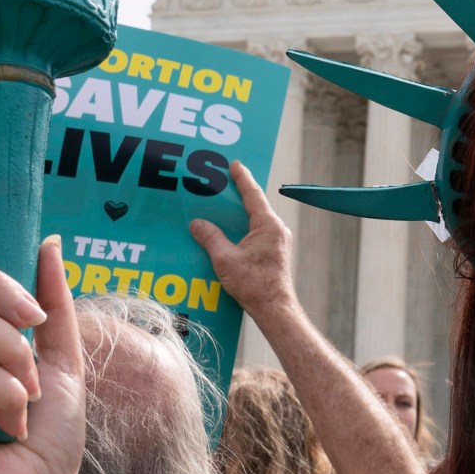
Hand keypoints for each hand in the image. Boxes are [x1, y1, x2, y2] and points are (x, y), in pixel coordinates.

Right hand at [190, 163, 296, 319]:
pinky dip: (242, 229)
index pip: (253, 195)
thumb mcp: (225, 259)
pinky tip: (228, 233)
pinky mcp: (274, 253)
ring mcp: (277, 242)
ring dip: (239, 214)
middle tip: (223, 181)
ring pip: (255, 221)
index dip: (242, 178)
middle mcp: (276, 230)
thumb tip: (197, 224)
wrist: (274, 308)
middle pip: (255, 206)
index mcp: (268, 226)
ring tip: (223, 206)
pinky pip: (256, 233)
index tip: (235, 164)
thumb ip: (210, 238)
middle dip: (239, 194)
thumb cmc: (254, 285)